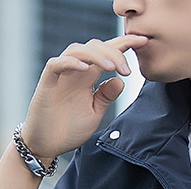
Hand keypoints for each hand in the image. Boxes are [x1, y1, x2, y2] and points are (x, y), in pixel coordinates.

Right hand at [21, 35, 148, 159]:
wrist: (47, 145)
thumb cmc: (69, 129)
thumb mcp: (94, 113)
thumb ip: (106, 96)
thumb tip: (120, 81)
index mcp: (88, 78)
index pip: (107, 54)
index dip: (124, 44)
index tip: (143, 41)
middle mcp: (75, 72)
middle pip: (94, 46)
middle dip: (114, 52)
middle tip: (127, 70)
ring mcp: (61, 76)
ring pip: (77, 50)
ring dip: (96, 55)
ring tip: (111, 67)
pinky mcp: (47, 83)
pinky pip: (56, 64)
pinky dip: (70, 62)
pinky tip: (85, 68)